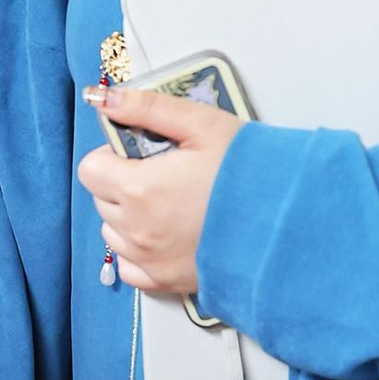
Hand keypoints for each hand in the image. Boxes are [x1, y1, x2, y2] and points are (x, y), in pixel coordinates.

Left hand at [78, 88, 241, 293]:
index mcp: (138, 189)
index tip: (138, 155)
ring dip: (129, 217)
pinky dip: (139, 251)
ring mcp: (148, 259)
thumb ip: (146, 108)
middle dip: (123, 183)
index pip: (90, 169)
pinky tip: (167, 233)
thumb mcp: (202, 125)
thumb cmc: (250, 174)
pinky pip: (130, 266)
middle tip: (164, 175)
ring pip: (113, 232)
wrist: (288, 224)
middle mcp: (136, 229)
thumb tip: (104, 99)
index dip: (111, 156)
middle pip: (101, 199)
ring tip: (171, 204)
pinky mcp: (164, 281)